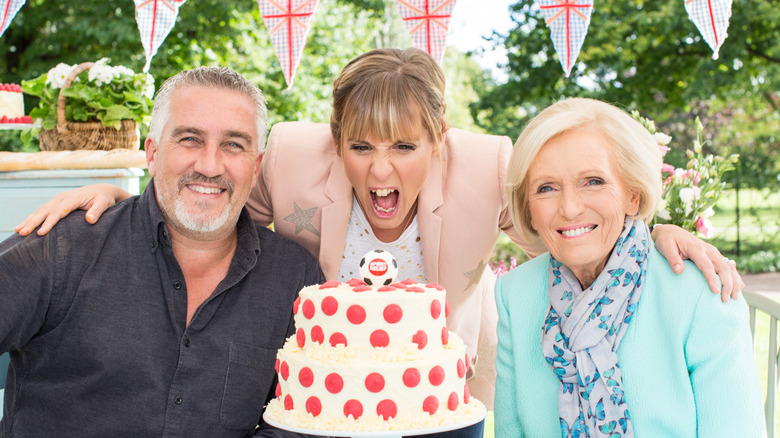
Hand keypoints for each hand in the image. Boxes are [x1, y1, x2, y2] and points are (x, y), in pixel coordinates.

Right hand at [15, 183, 129, 236]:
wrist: (101, 190)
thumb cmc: (103, 198)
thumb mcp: (104, 203)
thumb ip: (97, 211)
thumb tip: (90, 220)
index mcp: (72, 198)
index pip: (59, 211)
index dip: (49, 222)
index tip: (41, 232)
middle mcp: (62, 198)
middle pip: (45, 211)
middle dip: (33, 222)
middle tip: (23, 233)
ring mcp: (57, 200)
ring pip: (40, 210)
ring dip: (29, 220)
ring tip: (19, 231)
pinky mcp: (55, 204)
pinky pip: (41, 211)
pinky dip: (32, 218)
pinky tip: (23, 226)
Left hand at [652, 224, 743, 301]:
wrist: (671, 231)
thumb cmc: (666, 240)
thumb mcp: (664, 247)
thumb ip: (672, 259)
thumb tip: (679, 271)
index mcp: (696, 248)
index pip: (707, 265)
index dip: (712, 278)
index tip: (716, 291)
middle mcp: (708, 249)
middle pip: (723, 267)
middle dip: (727, 284)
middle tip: (725, 300)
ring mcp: (712, 252)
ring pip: (728, 266)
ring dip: (734, 281)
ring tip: (734, 297)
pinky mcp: (714, 254)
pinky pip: (728, 265)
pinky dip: (735, 275)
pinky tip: (739, 286)